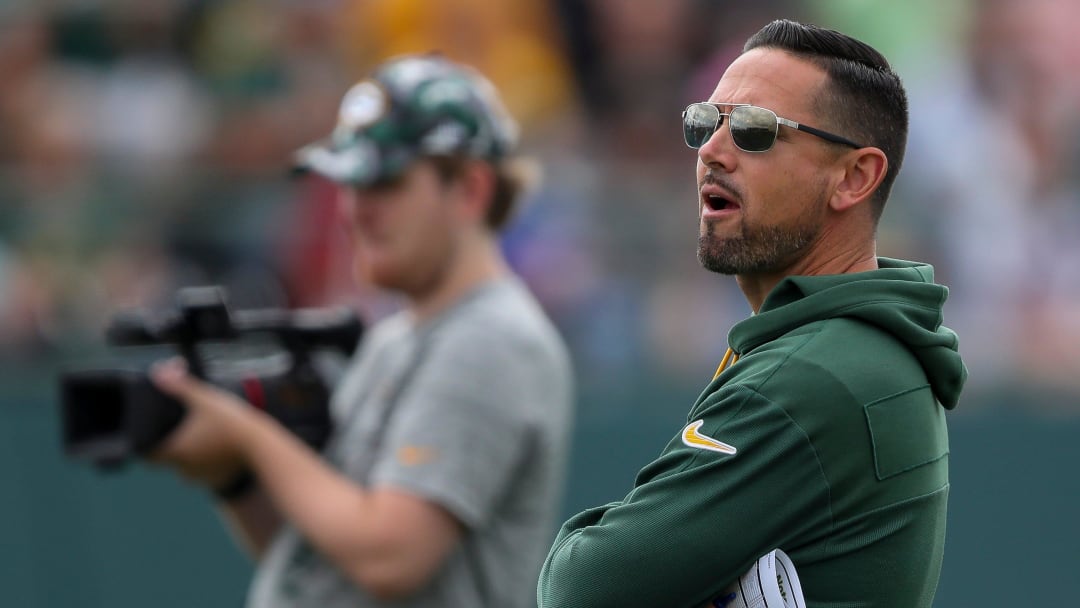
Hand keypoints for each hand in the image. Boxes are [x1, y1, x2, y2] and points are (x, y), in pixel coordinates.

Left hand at [148, 358, 255, 487]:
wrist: (261, 444)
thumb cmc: (230, 421)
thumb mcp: (203, 398)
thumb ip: (179, 386)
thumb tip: (157, 372)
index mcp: (175, 451)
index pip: (148, 456)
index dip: (146, 445)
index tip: (153, 434)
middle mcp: (185, 469)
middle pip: (169, 460)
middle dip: (173, 446)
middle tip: (183, 429)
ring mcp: (202, 477)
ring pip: (187, 468)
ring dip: (191, 457)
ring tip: (203, 438)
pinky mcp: (219, 481)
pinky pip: (206, 474)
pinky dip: (208, 464)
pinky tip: (219, 450)